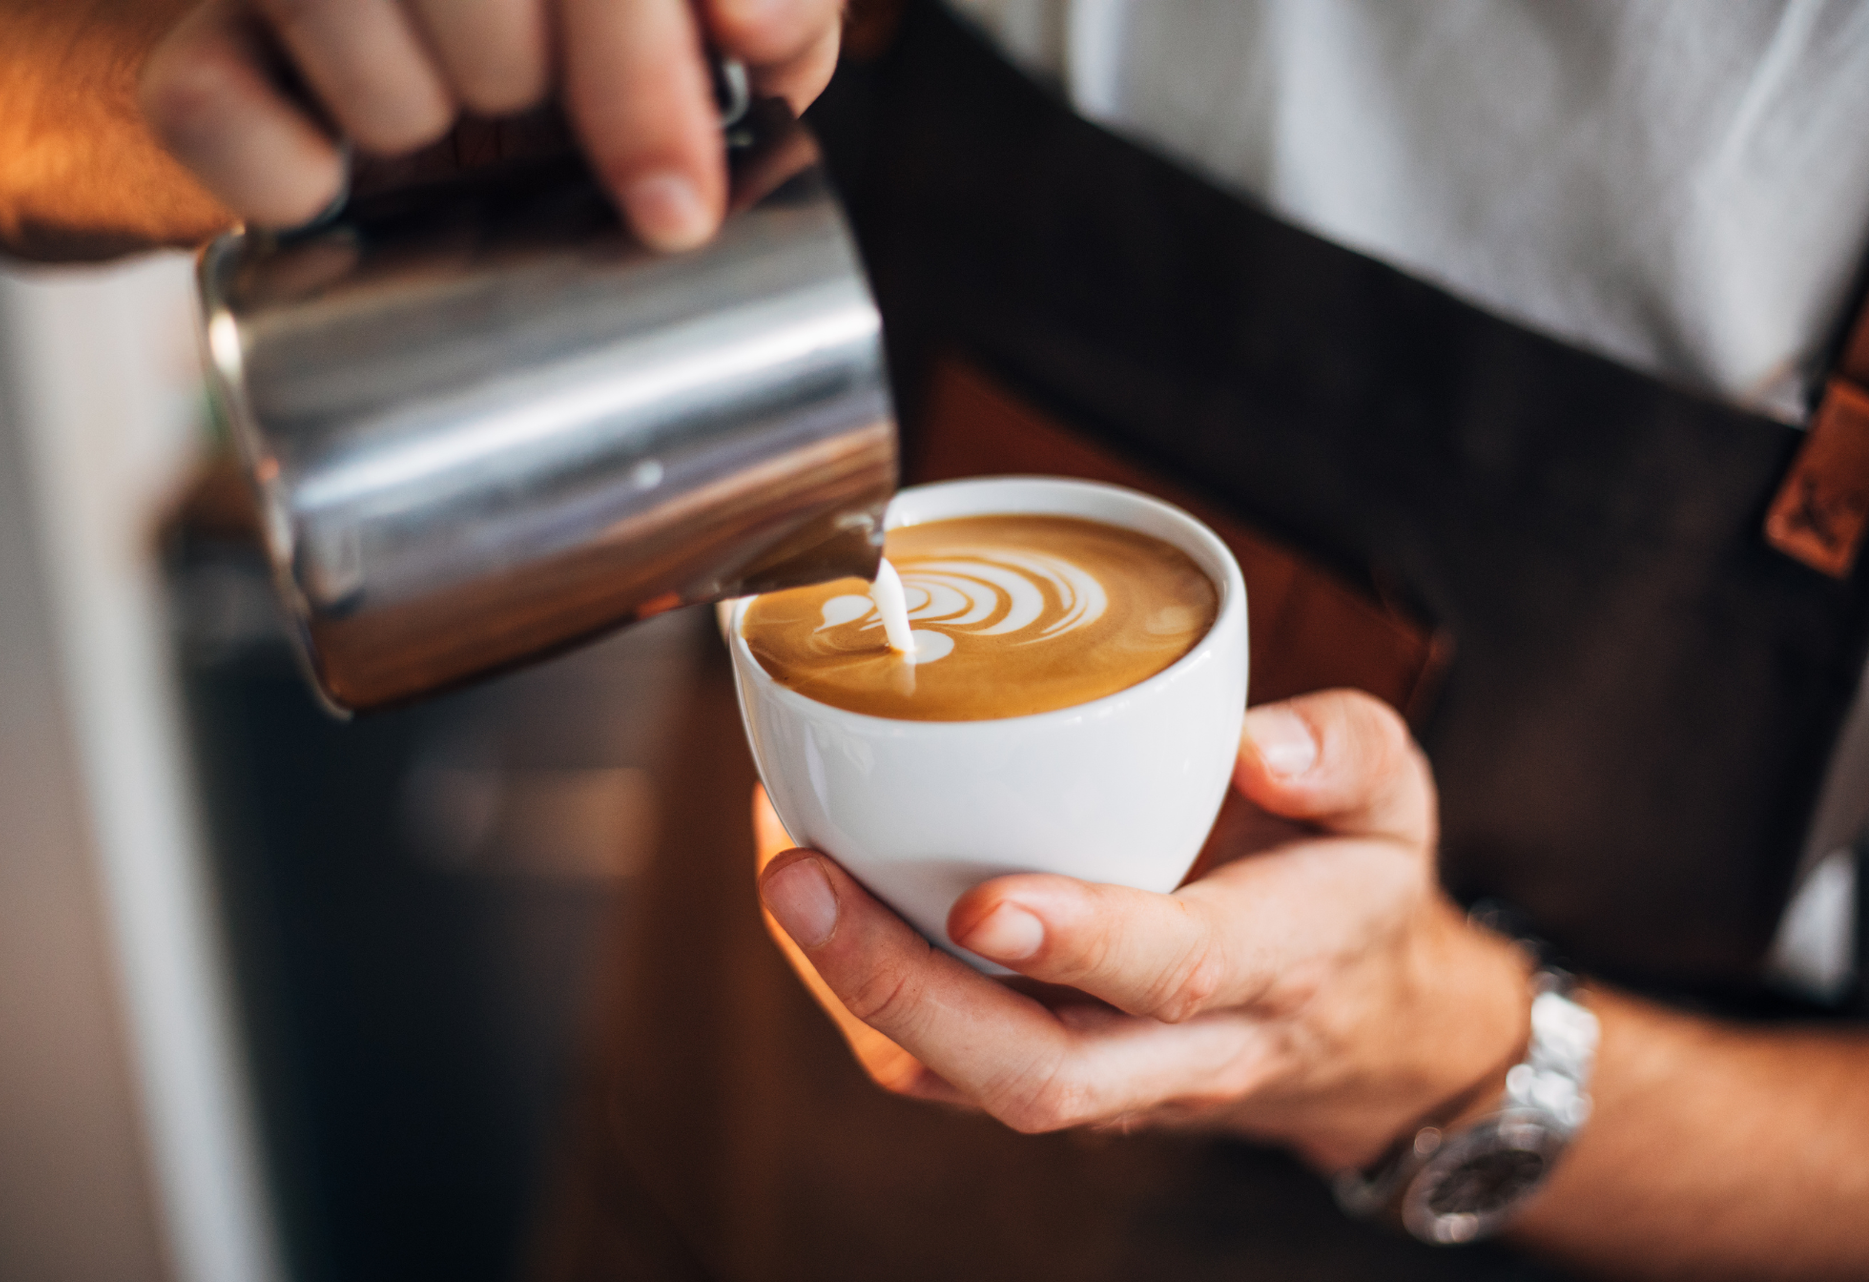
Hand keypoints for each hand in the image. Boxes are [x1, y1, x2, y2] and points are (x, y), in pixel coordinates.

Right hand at [138, 0, 841, 246]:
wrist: (440, 91)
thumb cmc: (590, 65)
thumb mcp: (712, 40)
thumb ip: (778, 14)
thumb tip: (756, 28)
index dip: (636, 76)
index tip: (676, 206)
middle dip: (524, 87)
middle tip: (532, 114)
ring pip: (336, 14)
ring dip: (406, 118)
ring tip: (440, 124)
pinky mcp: (200, 42)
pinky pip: (211, 106)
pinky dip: (282, 173)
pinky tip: (337, 182)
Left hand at [754, 690, 1535, 1169]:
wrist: (1360, 1036)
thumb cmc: (1354, 894)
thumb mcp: (1396, 801)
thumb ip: (1344, 752)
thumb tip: (1251, 743)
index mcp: (1280, 965)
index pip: (1177, 973)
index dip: (1080, 942)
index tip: (984, 898)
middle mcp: (1185, 1050)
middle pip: (1039, 1073)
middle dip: (905, 988)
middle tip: (803, 880)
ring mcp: (1110, 1082)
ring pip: (969, 1085)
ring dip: (857, 994)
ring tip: (784, 873)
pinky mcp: (1052, 1078)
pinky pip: (939, 1070)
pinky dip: (859, 998)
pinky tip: (812, 905)